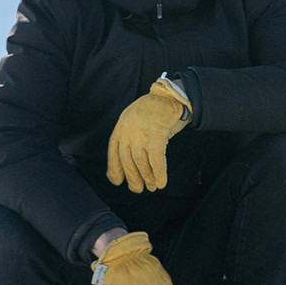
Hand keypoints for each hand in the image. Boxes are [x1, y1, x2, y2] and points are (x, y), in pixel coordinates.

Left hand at [107, 77, 191, 192]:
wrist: (171, 96)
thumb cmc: (155, 110)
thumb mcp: (134, 119)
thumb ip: (129, 136)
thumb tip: (129, 162)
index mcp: (121, 126)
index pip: (113, 151)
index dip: (114, 168)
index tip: (117, 181)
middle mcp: (128, 130)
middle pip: (127, 160)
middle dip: (133, 177)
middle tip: (138, 188)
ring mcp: (142, 132)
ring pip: (141, 162)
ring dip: (147, 177)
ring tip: (152, 186)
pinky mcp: (157, 135)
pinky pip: (156, 159)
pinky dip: (159, 173)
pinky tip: (162, 182)